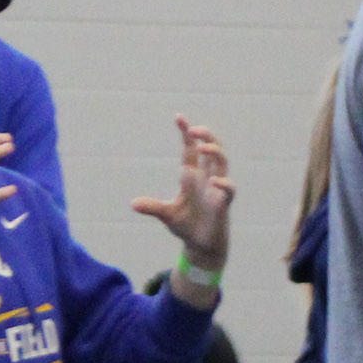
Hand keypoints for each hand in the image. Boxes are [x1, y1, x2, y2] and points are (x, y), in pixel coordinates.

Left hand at [129, 116, 234, 268]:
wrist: (200, 245)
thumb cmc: (186, 225)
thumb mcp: (166, 215)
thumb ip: (152, 207)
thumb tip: (133, 204)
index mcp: (192, 177)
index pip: (190, 150)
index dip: (187, 134)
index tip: (179, 117)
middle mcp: (206, 178)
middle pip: (211, 149)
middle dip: (205, 136)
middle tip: (194, 129)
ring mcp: (217, 189)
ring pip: (222, 163)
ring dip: (214, 152)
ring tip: (202, 147)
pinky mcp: (223, 203)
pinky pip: (229, 190)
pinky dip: (224, 184)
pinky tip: (214, 181)